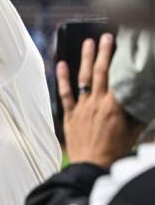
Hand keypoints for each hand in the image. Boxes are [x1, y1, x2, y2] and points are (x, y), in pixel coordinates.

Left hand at [58, 34, 142, 168]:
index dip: (121, 62)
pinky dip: (62, 78)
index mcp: (115, 107)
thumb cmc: (115, 152)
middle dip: (104, 53)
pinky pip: (65, 93)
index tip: (124, 47)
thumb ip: (137, 114)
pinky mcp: (69, 115)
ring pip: (83, 78)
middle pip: (101, 73)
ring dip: (85, 59)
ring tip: (87, 43)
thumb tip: (143, 100)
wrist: (92, 167)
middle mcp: (97, 103)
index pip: (119, 78)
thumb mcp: (133, 132)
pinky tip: (61, 64)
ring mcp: (82, 108)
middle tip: (106, 37)